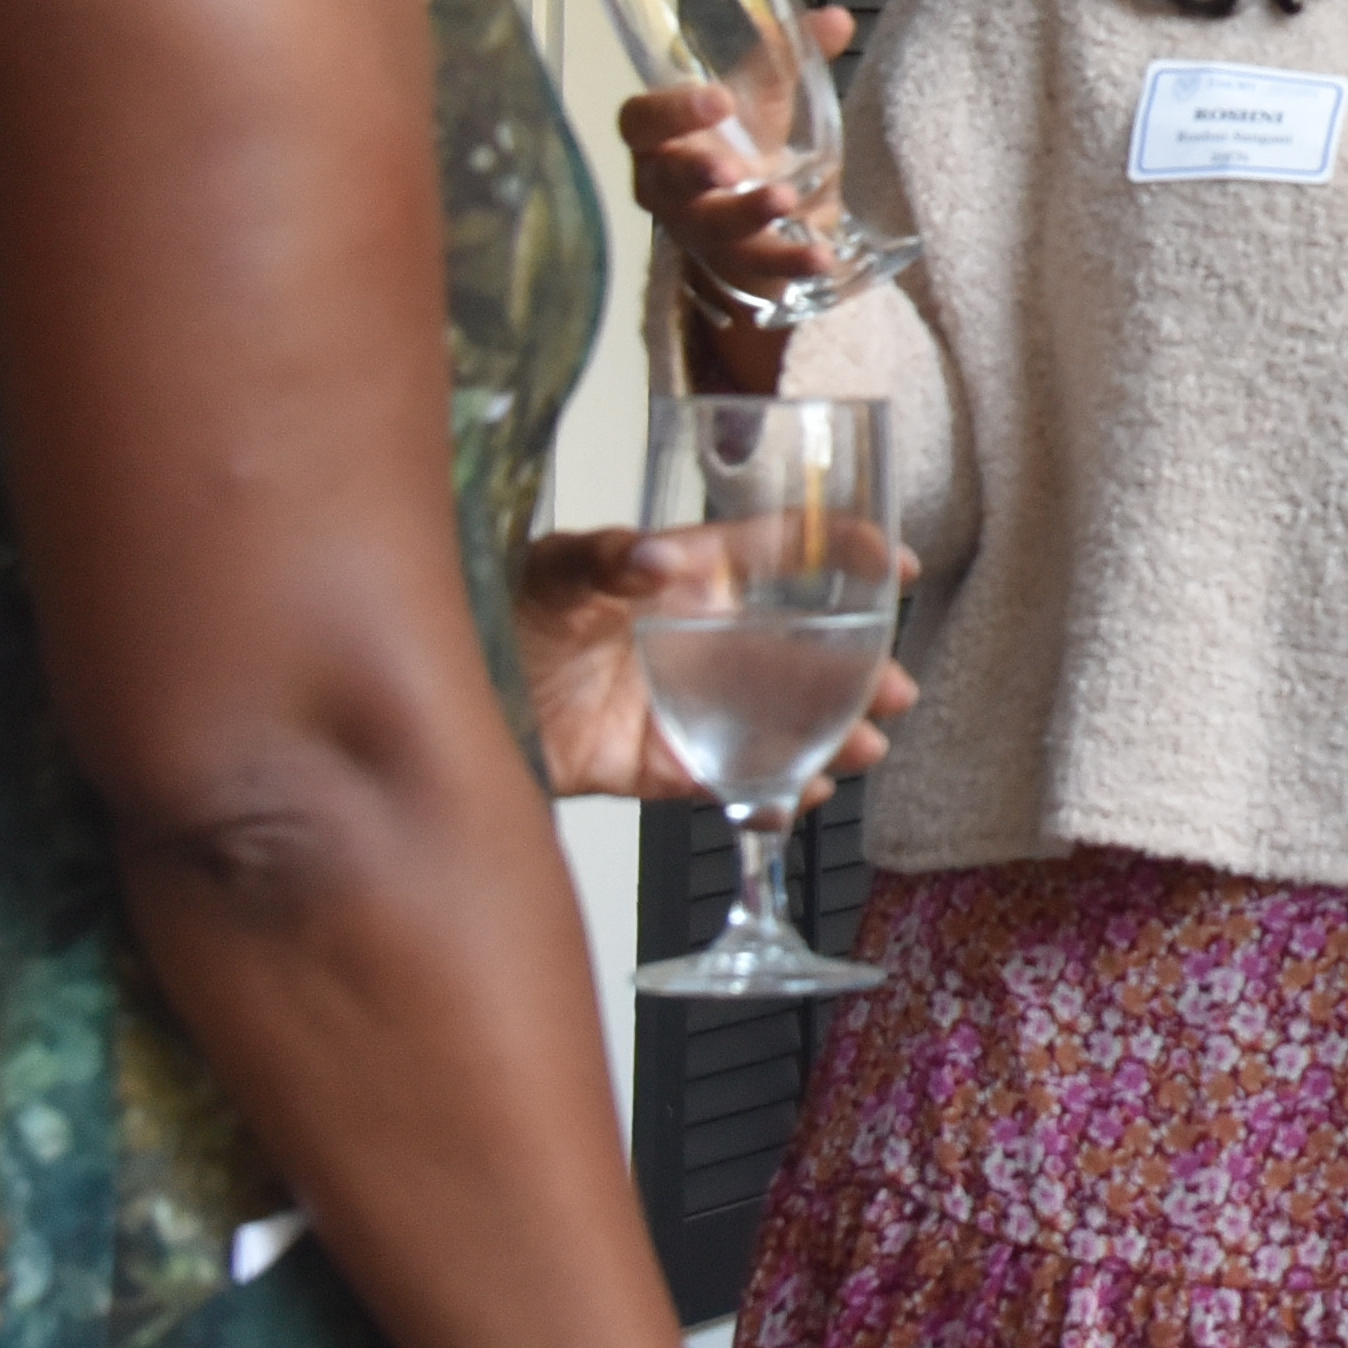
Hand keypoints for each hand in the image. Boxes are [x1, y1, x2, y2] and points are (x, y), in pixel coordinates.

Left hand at [515, 520, 919, 802]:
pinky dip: (766, 791)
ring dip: (827, 736)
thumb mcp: (552, 568)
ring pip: (774, 722)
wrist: (449, 694)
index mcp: (687, 576)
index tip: (896, 563)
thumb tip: (658, 559)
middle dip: (858, 672)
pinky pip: (722, 780)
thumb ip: (607, 558)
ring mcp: (681, 704)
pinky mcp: (653, 763)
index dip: (843, 552)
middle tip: (897, 689)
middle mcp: (696, 640)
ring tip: (865, 748)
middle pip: (797, 653)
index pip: (781, 554)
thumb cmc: (498, 609)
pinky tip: (799, 795)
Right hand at [618, 6, 857, 328]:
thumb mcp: (760, 94)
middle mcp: (667, 188)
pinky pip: (758, 270)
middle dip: (699, 175)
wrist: (747, 212)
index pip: (642, 121)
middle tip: (731, 169)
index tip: (719, 98)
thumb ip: (788, 56)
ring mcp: (697, 233)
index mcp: (660, 138)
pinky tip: (823, 256)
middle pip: (670, 182)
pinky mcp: (733, 267)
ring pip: (714, 229)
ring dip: (748, 217)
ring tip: (788, 202)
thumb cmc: (737, 139)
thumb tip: (837, 18)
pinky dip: (790, 263)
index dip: (672, 112)